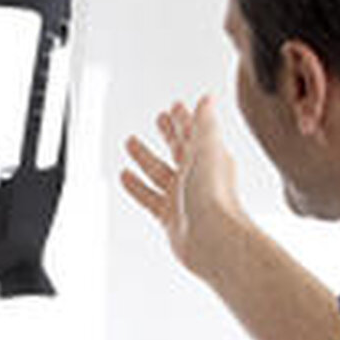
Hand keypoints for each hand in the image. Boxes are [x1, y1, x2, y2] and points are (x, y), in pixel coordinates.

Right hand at [120, 95, 245, 283]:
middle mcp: (197, 177)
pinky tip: (125, 175)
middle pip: (180, 149)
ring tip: (131, 142)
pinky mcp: (169, 216)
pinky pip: (148, 197)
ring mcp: (182, 197)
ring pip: (159, 171)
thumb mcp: (207, 149)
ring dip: (145, 156)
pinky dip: (136, 186)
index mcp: (210, 158)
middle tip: (159, 118)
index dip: (185, 119)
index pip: (196, 132)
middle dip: (169, 133)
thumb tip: (207, 99)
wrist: (213, 239)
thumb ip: (205, 124)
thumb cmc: (214, 196)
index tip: (175, 107)